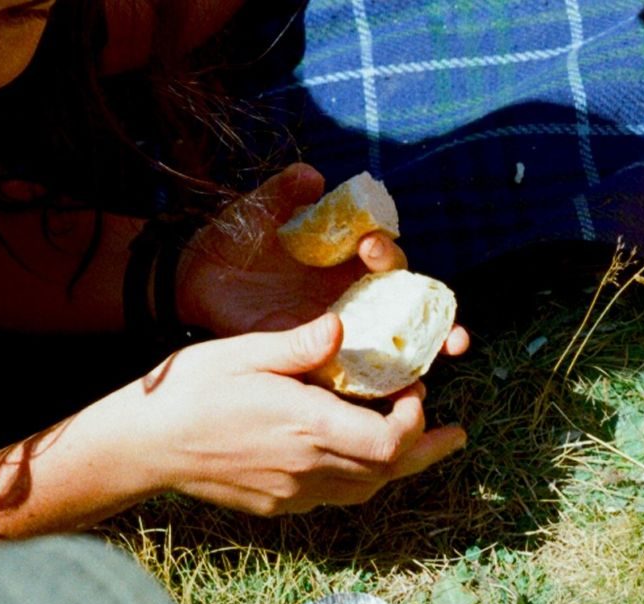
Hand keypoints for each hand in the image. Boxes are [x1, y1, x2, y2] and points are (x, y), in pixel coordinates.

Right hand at [111, 314, 467, 514]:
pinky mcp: (280, 505)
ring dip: (397, 466)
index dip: (416, 421)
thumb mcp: (244, 352)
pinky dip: (361, 477)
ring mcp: (295, 493)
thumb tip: (344, 327)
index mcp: (308, 426)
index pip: (390, 441)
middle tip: (455, 433)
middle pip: (390, 471)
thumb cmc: (189, 390)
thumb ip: (301, 345)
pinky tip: (362, 457)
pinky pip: (337, 496)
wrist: (143, 446)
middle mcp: (309, 467)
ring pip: (368, 488)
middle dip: (427, 449)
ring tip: (421, 445)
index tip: (416, 390)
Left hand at [176, 164, 469, 361]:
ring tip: (451, 348)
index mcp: (343, 262)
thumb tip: (313, 176)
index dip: (385, 251)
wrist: (192, 285)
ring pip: (397, 345)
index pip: (383, 258)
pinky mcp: (321, 362)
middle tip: (448, 325)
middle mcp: (352, 299)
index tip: (369, 245)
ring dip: (429, 350)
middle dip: (435, 314)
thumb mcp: (257, 213)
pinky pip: (361, 376)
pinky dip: (388, 382)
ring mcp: (340, 335)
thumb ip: (284, 194)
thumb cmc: (230, 245)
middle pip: (407, 308)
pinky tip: (408, 386)